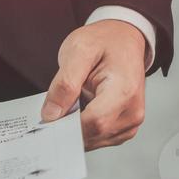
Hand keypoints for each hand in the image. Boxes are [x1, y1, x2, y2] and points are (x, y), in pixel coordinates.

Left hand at [41, 20, 147, 149]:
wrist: (123, 39)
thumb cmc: (104, 42)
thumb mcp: (77, 51)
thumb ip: (64, 83)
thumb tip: (51, 114)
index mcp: (124, 91)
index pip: (94, 122)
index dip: (67, 126)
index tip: (46, 121)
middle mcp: (132, 110)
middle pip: (95, 134)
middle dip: (68, 128)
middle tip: (48, 115)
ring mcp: (131, 120)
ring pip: (96, 140)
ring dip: (75, 129)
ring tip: (64, 108)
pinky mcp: (125, 125)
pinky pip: (101, 136)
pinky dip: (84, 129)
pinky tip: (74, 113)